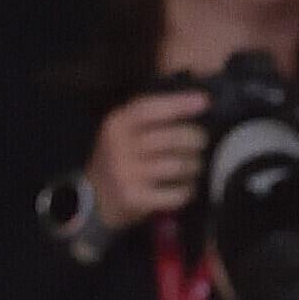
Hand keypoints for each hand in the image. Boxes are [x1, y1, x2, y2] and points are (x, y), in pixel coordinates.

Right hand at [87, 83, 210, 228]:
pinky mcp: (134, 198)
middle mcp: (118, 147)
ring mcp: (125, 174)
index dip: (178, 104)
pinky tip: (184, 186)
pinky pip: (176, 192)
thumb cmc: (120, 158)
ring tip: (192, 165)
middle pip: (171, 138)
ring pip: (178, 165)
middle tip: (200, 142)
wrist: (94, 198)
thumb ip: (151, 115)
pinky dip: (187, 189)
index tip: (204, 101)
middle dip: (195, 139)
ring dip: (193, 165)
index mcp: (116, 125)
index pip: (149, 109)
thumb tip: (196, 101)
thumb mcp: (124, 131)